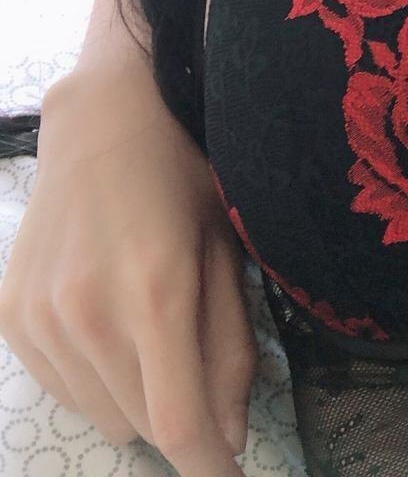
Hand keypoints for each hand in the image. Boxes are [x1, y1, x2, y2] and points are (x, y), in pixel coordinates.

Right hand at [0, 70, 257, 474]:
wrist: (103, 118)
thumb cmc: (183, 176)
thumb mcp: (226, 252)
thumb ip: (231, 348)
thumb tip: (229, 435)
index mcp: (156, 293)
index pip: (179, 426)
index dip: (211, 467)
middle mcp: (88, 313)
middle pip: (143, 426)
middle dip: (181, 416)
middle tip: (196, 359)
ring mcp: (41, 317)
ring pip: (102, 414)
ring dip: (135, 396)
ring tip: (148, 324)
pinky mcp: (12, 317)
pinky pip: (64, 389)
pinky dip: (94, 377)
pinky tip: (109, 318)